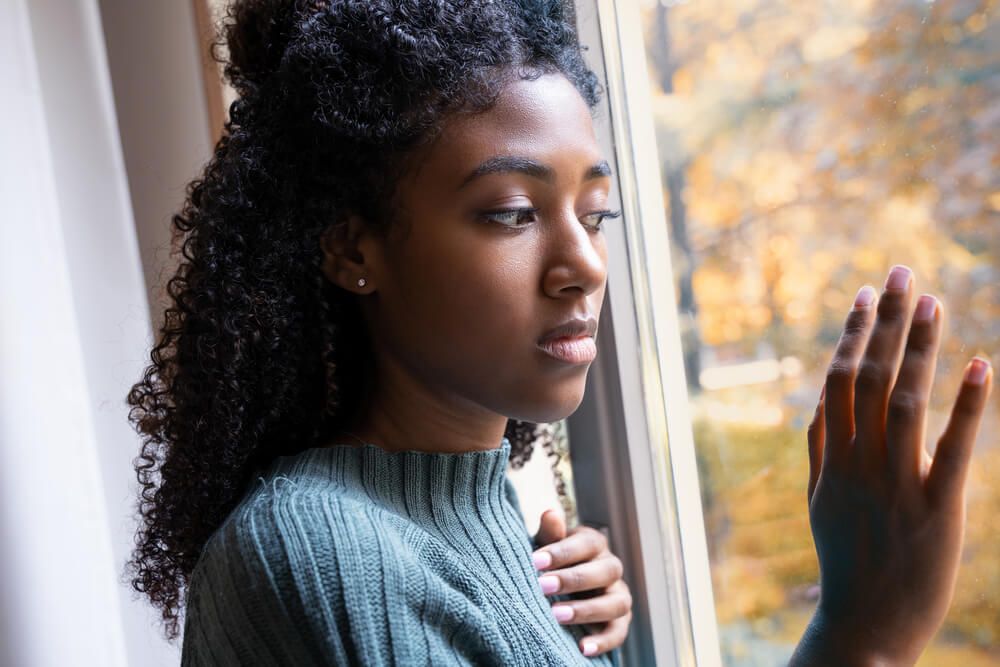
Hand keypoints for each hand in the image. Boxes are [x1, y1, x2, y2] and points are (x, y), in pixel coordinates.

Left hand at [531, 509, 632, 656]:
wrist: (560, 587)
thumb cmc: (550, 562)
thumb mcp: (545, 545)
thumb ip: (549, 533)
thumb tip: (551, 514)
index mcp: (594, 544)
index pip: (587, 543)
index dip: (563, 552)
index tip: (535, 561)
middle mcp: (610, 567)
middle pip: (605, 571)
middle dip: (573, 579)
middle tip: (543, 586)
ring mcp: (618, 594)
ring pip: (616, 602)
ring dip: (587, 610)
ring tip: (557, 615)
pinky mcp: (619, 621)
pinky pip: (618, 632)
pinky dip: (603, 641)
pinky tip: (582, 648)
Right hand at [791, 265, 992, 666]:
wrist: (865, 626)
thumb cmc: (845, 561)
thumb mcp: (820, 502)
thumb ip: (819, 449)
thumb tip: (818, 400)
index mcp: (832, 459)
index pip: (840, 381)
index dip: (853, 334)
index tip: (864, 293)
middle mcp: (859, 463)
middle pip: (870, 377)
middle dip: (885, 321)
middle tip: (900, 272)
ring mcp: (895, 484)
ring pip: (904, 400)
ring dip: (917, 347)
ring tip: (931, 300)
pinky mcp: (936, 509)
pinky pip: (952, 449)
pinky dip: (966, 404)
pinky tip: (980, 364)